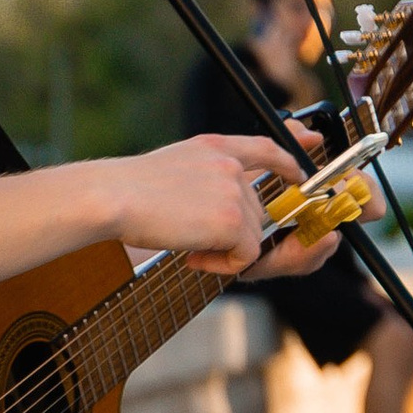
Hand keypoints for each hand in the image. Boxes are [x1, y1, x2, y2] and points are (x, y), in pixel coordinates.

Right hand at [108, 131, 299, 278]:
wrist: (114, 197)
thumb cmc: (129, 190)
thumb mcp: (174, 165)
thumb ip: (205, 174)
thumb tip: (228, 204)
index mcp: (214, 147)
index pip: (265, 147)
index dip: (287, 160)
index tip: (299, 174)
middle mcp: (230, 165)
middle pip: (256, 210)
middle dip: (232, 233)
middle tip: (193, 242)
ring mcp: (234, 191)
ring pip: (252, 235)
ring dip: (224, 251)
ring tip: (188, 248)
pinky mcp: (233, 220)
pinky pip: (246, 255)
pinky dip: (224, 265)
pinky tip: (194, 257)